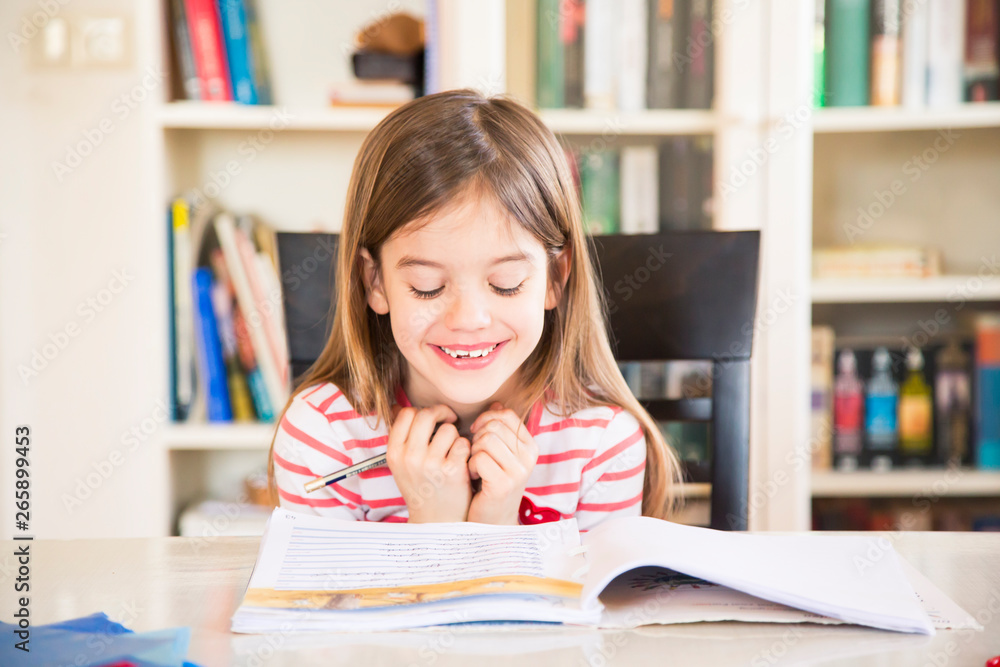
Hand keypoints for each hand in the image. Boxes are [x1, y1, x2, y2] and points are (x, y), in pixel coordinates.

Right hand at [385, 404, 471, 522]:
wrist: (436, 521)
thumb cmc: (421, 487)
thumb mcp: (402, 464)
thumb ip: (402, 437)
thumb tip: (396, 405)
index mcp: (394, 453)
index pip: (406, 413)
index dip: (422, 411)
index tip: (433, 419)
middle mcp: (410, 458)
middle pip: (427, 414)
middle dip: (442, 413)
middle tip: (450, 420)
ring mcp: (431, 465)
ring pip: (448, 429)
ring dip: (455, 436)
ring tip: (453, 451)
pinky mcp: (452, 471)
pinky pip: (463, 443)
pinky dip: (466, 449)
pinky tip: (463, 460)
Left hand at [466, 402, 538, 524]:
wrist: (493, 520)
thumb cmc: (492, 482)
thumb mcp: (500, 453)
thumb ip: (499, 429)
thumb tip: (496, 403)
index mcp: (530, 446)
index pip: (506, 414)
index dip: (486, 418)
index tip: (477, 433)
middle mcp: (529, 457)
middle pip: (493, 425)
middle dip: (477, 437)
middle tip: (475, 454)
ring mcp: (518, 471)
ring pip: (485, 440)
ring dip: (473, 452)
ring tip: (476, 466)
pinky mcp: (503, 484)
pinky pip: (479, 458)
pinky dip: (471, 466)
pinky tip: (475, 477)